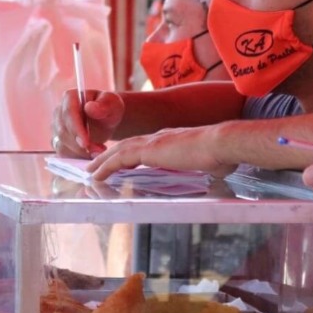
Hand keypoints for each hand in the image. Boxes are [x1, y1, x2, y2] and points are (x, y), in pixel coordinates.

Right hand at [51, 89, 124, 156]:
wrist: (106, 120)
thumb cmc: (109, 108)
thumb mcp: (112, 104)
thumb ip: (103, 105)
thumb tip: (90, 108)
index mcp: (70, 97)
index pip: (68, 113)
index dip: (76, 129)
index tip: (86, 143)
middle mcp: (59, 111)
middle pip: (62, 131)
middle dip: (80, 145)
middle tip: (99, 151)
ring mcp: (56, 127)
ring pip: (61, 144)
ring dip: (79, 153)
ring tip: (99, 152)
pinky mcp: (58, 140)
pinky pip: (63, 153)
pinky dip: (77, 157)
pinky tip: (91, 155)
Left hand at [86, 126, 235, 179]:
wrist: (221, 143)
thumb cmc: (222, 154)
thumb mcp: (213, 162)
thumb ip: (210, 165)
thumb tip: (219, 171)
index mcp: (171, 140)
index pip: (144, 146)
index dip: (130, 153)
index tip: (120, 162)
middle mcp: (159, 137)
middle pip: (127, 145)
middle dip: (109, 155)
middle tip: (95, 165)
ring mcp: (153, 142)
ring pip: (119, 150)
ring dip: (102, 161)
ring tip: (90, 171)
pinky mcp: (149, 150)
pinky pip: (120, 159)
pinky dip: (106, 166)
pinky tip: (97, 175)